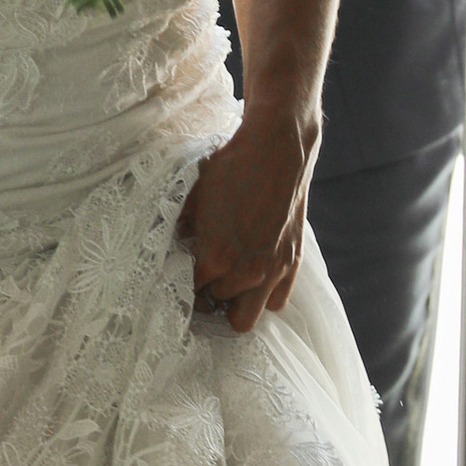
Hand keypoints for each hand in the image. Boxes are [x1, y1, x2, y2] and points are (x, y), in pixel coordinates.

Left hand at [178, 102, 316, 334]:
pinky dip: (262, 294)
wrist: (277, 148)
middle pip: (216, 308)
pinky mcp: (292, 264)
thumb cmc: (232, 168)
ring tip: (229, 279)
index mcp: (216, 256)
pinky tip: (253, 275)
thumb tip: (173, 245)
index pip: (191, 291)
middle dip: (208, 295)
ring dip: (235, 300)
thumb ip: (183, 230)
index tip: (181, 274)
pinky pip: (275, 302)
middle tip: (204, 277)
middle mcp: (246, 271)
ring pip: (246, 317)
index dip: (182, 282)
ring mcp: (273, 271)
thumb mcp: (194, 197)